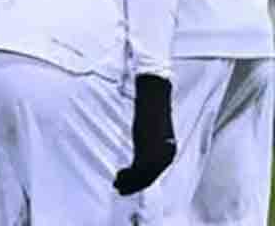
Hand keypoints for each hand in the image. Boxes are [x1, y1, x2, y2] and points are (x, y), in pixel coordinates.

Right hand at [114, 75, 175, 195]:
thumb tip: (141, 148)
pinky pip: (138, 170)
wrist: (154, 96)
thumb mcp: (152, 129)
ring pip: (143, 177)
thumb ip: (150, 141)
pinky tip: (119, 174)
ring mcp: (158, 153)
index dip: (141, 181)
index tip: (128, 183)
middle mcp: (166, 155)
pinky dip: (128, 176)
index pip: (155, 173)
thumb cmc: (152, 108)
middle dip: (134, 185)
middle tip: (120, 188)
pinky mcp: (148, 149)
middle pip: (149, 177)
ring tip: (117, 183)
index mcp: (169, 151)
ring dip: (129, 182)